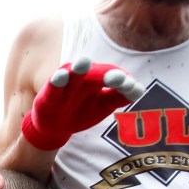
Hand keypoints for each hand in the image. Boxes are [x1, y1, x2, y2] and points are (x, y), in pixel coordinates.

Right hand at [21, 56, 143, 150]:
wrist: (55, 127)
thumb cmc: (81, 111)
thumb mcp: (103, 106)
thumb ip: (119, 97)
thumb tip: (139, 90)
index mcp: (96, 80)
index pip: (112, 76)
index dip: (123, 82)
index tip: (134, 89)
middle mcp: (81, 78)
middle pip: (95, 73)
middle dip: (106, 74)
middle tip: (119, 78)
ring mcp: (65, 86)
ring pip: (72, 75)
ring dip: (78, 69)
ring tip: (84, 61)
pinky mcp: (48, 96)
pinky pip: (53, 88)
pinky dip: (56, 81)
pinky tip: (61, 76)